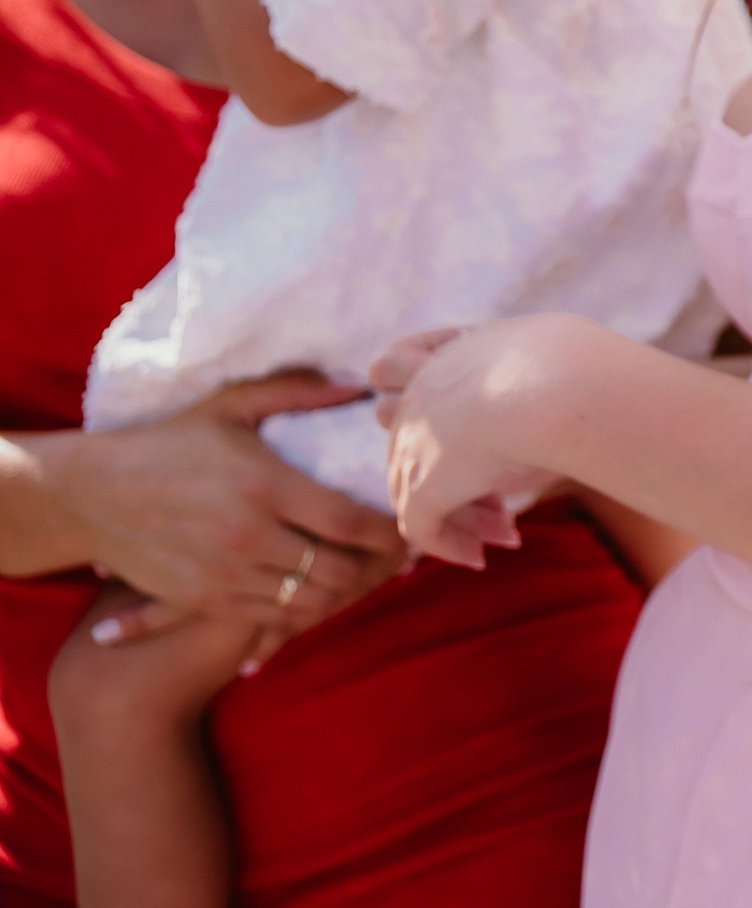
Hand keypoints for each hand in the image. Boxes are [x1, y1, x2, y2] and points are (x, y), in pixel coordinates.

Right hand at [53, 373, 407, 644]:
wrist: (90, 494)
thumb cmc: (167, 443)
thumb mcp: (231, 405)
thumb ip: (298, 392)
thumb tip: (359, 386)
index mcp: (265, 486)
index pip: (350, 522)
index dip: (390, 531)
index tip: (409, 526)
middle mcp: (249, 536)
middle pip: (339, 570)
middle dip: (374, 566)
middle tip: (392, 555)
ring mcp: (225, 575)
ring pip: (310, 601)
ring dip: (341, 591)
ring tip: (359, 572)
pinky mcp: (203, 600)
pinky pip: (272, 618)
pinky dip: (301, 610)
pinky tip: (314, 592)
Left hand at [375, 322, 566, 568]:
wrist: (559, 384)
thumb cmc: (571, 368)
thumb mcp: (545, 362)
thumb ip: (535, 374)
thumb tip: (559, 386)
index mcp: (442, 358)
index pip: (403, 380)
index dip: (440, 417)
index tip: (487, 443)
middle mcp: (417, 402)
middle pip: (410, 447)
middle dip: (457, 478)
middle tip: (504, 502)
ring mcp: (413, 445)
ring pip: (414, 492)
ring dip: (461, 516)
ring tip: (505, 534)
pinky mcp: (425, 488)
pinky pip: (421, 530)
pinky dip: (449, 546)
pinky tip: (480, 557)